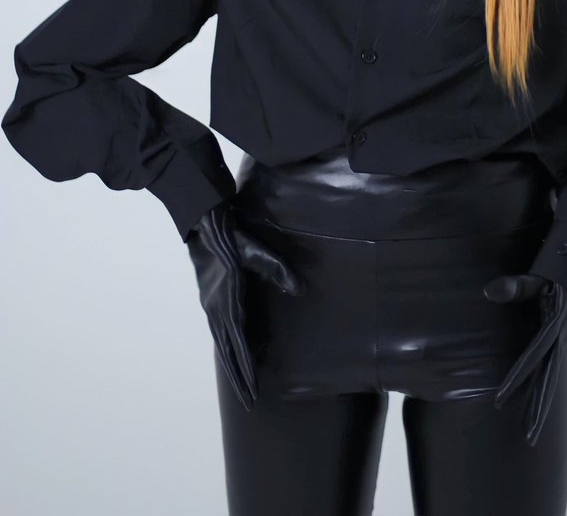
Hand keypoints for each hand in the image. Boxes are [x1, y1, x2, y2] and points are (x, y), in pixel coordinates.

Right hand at [186, 199, 306, 410]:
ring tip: (241, 386)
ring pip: (222, 344)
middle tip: (249, 403)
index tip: (252, 392)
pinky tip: (232, 353)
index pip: (239, 345)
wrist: (204, 226)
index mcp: (229, 302)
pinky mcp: (211, 300)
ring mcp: (212, 306)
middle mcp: (217, 310)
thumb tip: (299, 289)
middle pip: (229, 353)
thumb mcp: (257, 252)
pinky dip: (226, 347)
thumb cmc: (232, 238)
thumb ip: (277, 270)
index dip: (246, 370)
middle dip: (239, 378)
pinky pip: (219, 331)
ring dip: (231, 366)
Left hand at [483, 266, 566, 447]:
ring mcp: (560, 339)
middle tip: (528, 437)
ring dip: (541, 400)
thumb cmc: (558, 267)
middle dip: (537, 408)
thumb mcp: (537, 275)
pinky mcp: (558, 335)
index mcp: (554, 327)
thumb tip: (489, 292)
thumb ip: (516, 286)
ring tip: (531, 427)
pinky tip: (534, 392)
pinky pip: (548, 364)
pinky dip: (542, 381)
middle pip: (546, 380)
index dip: (516, 380)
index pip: (532, 360)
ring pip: (549, 376)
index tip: (499, 400)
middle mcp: (558, 338)